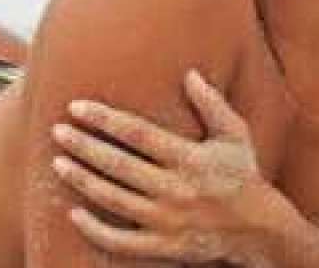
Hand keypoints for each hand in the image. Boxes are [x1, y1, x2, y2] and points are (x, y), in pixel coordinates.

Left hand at [50, 70, 278, 263]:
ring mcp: (168, 220)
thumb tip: (189, 73)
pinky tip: (74, 214)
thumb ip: (211, 104)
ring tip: (57, 163)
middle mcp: (175, 188)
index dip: (104, 119)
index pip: (137, 133)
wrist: (261, 230)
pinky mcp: (164, 246)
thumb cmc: (242, 175)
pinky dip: (95, 230)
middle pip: (118, 164)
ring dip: (82, 181)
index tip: (78, 107)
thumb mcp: (235, 135)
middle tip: (57, 131)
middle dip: (84, 146)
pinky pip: (122, 241)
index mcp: (190, 158)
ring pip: (114, 199)